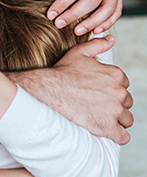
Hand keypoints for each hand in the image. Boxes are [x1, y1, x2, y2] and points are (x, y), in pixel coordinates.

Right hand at [10, 36, 132, 144]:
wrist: (49, 90)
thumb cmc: (63, 72)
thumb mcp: (79, 53)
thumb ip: (98, 45)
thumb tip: (110, 39)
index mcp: (116, 75)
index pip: (124, 85)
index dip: (113, 88)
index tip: (101, 91)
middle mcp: (119, 93)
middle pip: (126, 102)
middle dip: (116, 104)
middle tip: (99, 105)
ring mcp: (114, 111)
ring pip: (127, 119)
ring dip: (118, 120)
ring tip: (103, 118)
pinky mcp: (107, 127)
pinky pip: (123, 136)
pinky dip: (118, 135)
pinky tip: (108, 131)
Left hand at [39, 0, 122, 34]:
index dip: (63, 3)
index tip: (51, 14)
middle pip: (92, 0)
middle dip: (74, 15)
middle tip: (59, 24)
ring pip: (107, 9)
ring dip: (92, 23)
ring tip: (77, 31)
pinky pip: (116, 11)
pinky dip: (107, 22)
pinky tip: (95, 30)